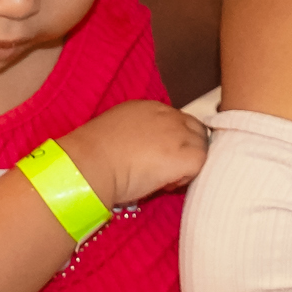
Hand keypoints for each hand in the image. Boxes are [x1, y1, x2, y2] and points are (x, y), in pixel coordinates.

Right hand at [64, 100, 207, 209]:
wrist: (89, 164)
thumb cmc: (92, 154)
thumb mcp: (116, 132)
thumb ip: (135, 134)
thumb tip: (141, 151)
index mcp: (149, 108)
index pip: (177, 121)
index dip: (173, 141)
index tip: (159, 157)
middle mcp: (168, 115)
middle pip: (195, 130)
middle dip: (187, 149)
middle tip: (167, 170)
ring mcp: (178, 134)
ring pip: (201, 146)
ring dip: (187, 164)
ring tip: (165, 179)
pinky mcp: (185, 155)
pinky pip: (199, 164)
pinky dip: (187, 177)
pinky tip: (166, 184)